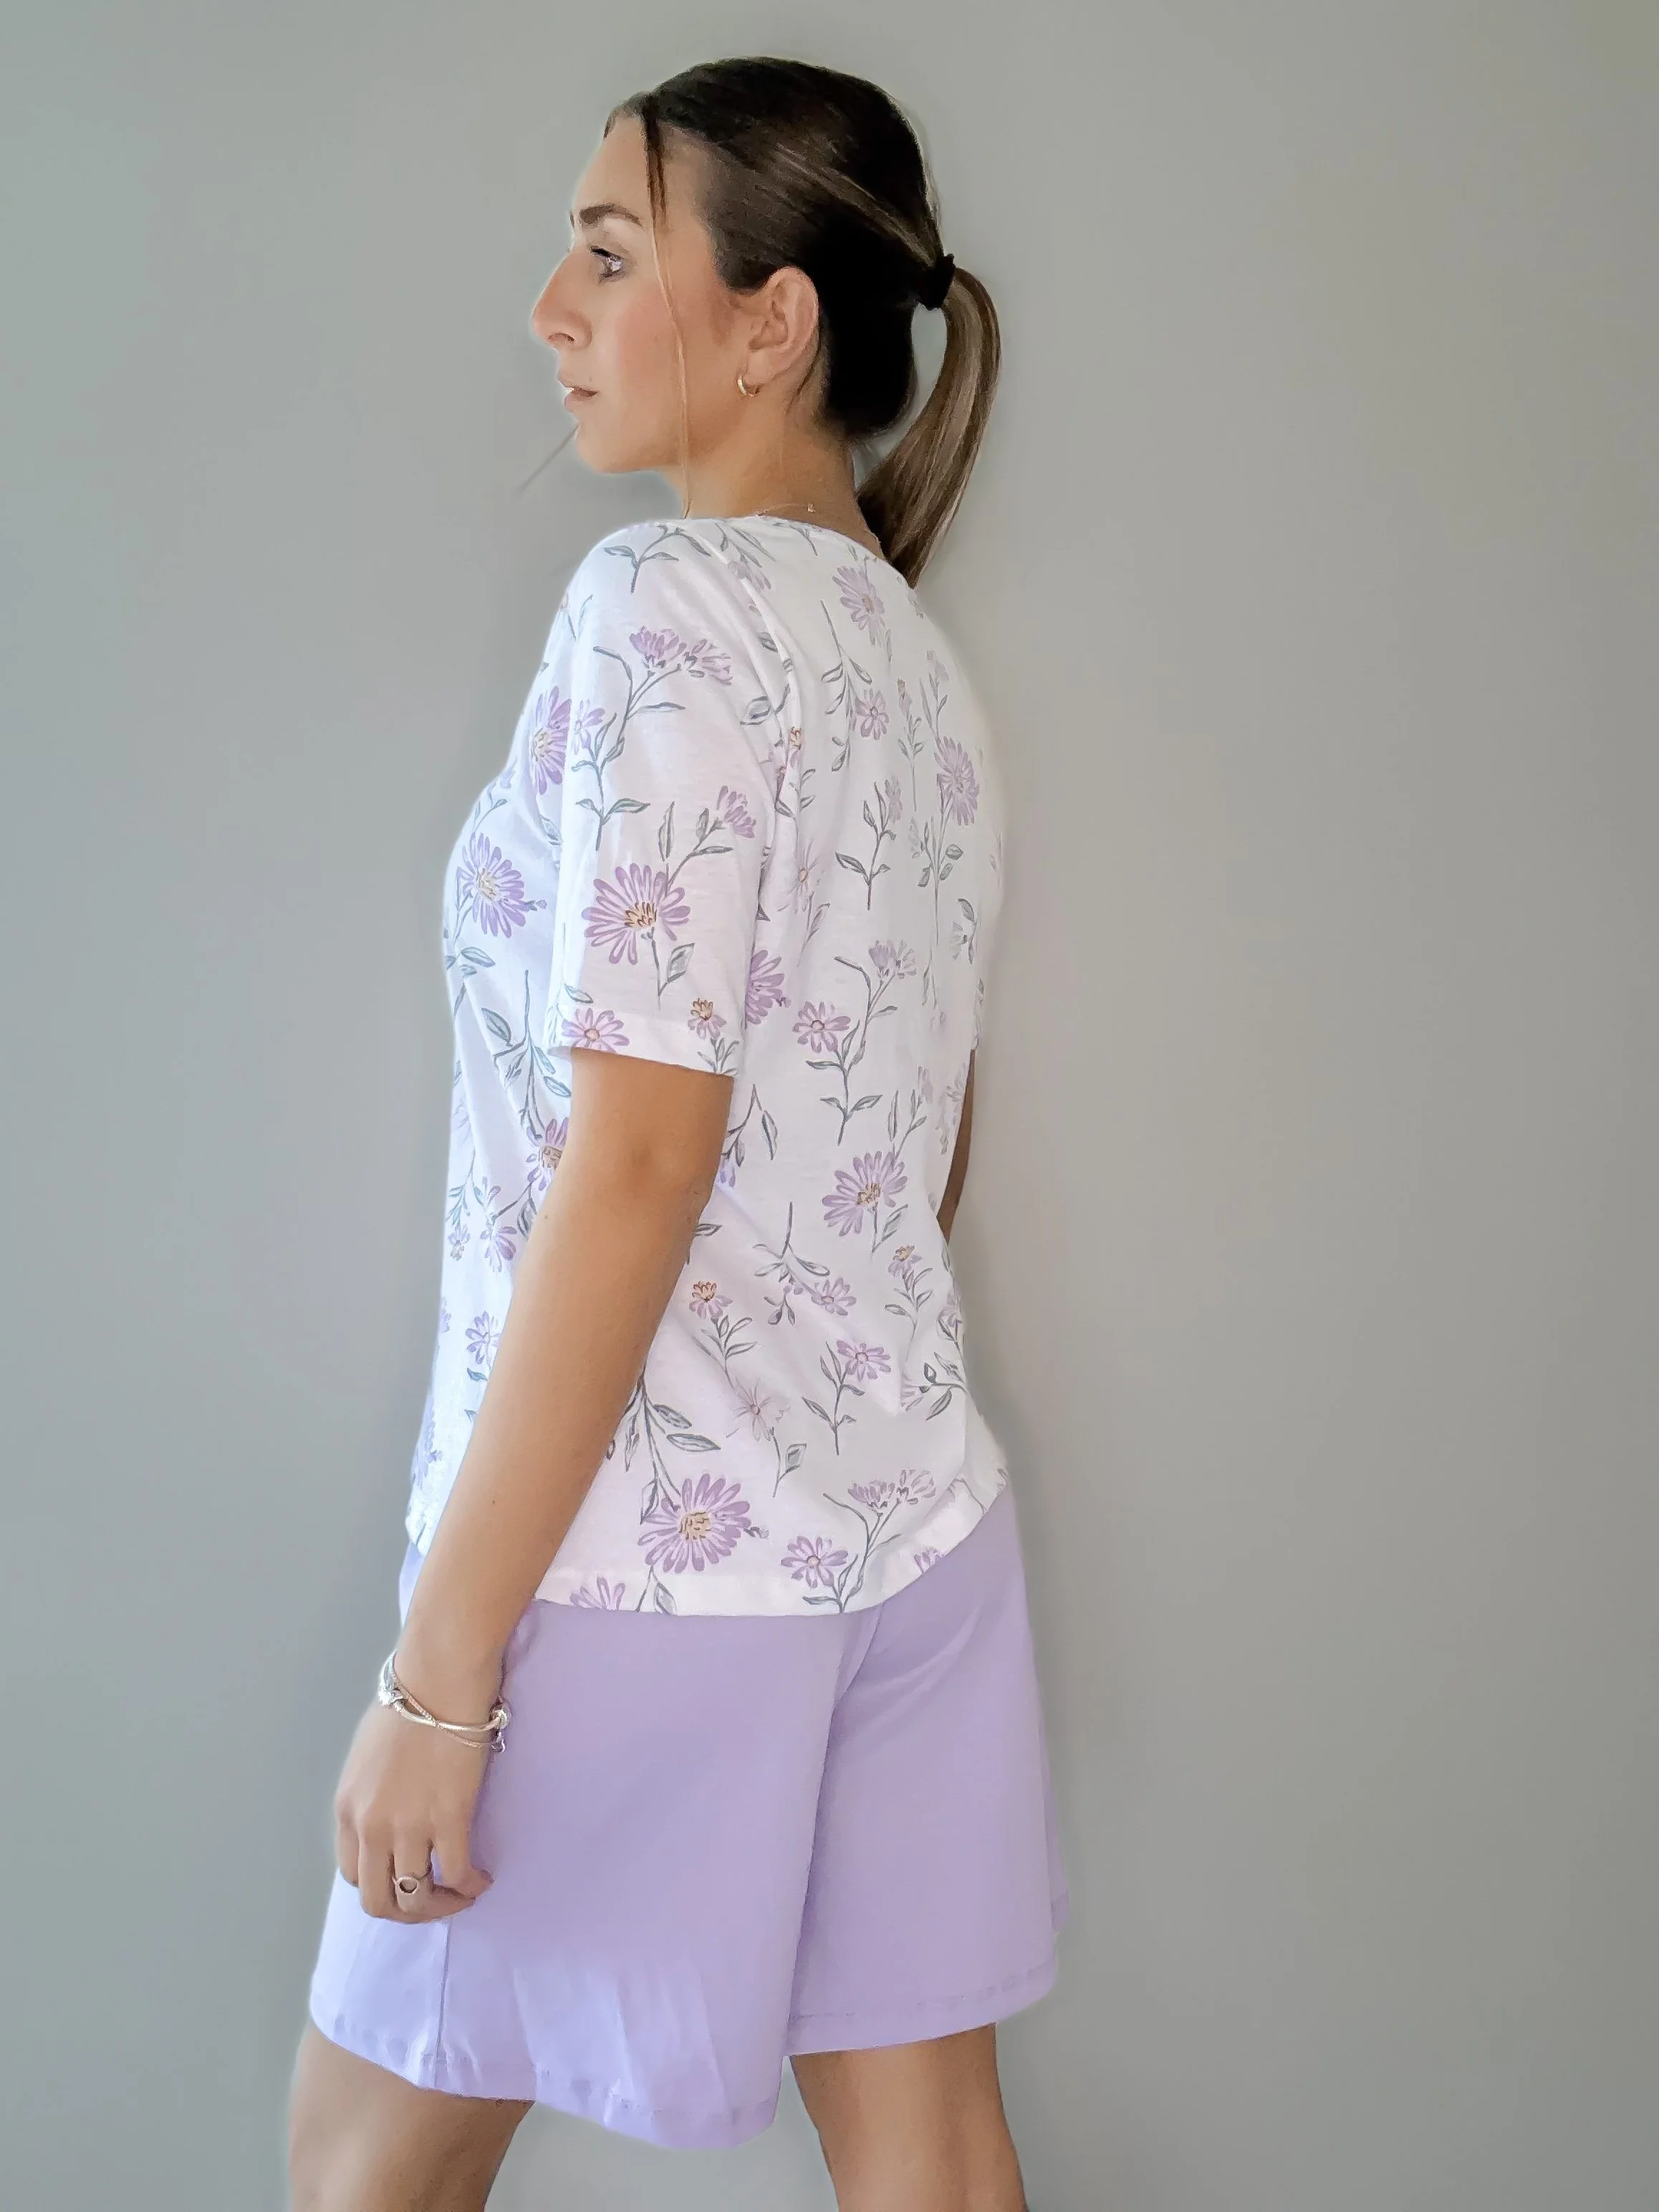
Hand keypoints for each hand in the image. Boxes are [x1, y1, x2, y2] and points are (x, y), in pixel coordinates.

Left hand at [333, 1691, 497, 1922]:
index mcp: (347, 1810)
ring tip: (462, 1892)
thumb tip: (391, 1819)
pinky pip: (457, 1874)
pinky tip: (482, 1879)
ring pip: (416, 1897)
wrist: (439, 1681)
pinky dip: (471, 1886)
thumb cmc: (408, 1704)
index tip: (406, 1877)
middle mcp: (370, 1826)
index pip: (353, 1875)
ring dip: (442, 1906)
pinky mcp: (448, 1819)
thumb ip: (371, 1798)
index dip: (381, 1884)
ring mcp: (408, 1826)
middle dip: (407, 1913)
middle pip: (378, 1901)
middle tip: (434, 1901)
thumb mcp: (367, 1759)